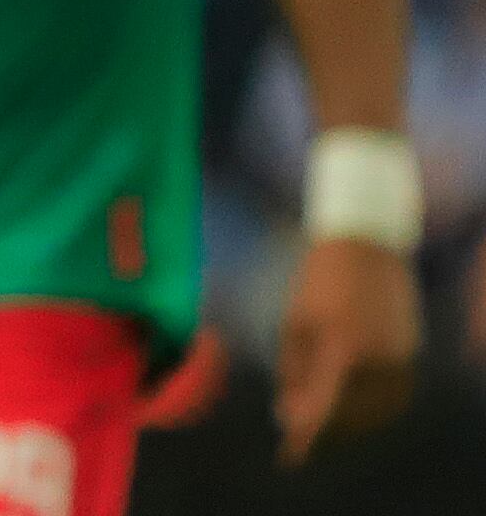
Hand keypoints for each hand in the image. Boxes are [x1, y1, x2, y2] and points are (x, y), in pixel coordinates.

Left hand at [274, 234, 418, 461]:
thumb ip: (291, 372)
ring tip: (320, 416)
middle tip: (297, 429)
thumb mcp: (294, 324)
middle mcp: (378, 357)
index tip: (290, 453)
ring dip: (347, 420)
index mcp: (342, 346)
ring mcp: (400, 357)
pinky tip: (349, 403)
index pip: (323, 405)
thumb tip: (287, 415)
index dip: (306, 434)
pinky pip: (393, 394)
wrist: (365, 246)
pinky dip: (371, 406)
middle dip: (322, 426)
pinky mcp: (412, 354)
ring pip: (375, 409)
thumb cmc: (317, 282)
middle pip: (350, 413)